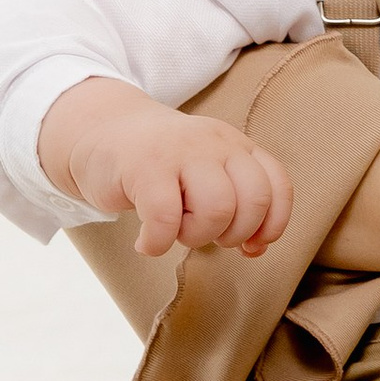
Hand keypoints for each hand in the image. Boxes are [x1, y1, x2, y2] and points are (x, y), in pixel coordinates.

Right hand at [37, 75, 293, 257]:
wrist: (101, 131)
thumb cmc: (160, 166)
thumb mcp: (206, 174)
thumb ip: (235, 204)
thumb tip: (257, 249)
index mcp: (237, 147)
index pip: (277, 187)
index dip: (270, 225)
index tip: (249, 245)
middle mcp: (217, 144)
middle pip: (254, 201)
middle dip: (233, 234)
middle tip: (203, 234)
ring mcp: (182, 152)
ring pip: (217, 209)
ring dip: (196, 236)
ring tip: (174, 232)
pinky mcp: (145, 166)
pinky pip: (165, 218)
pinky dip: (157, 243)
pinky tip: (147, 242)